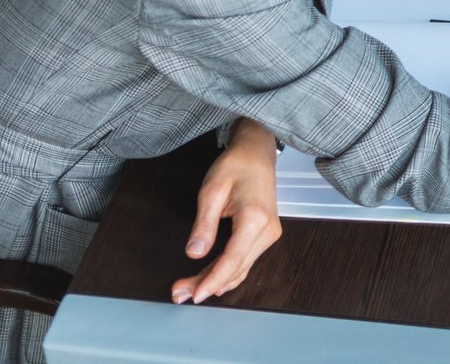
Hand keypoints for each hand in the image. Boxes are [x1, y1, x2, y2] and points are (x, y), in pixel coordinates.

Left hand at [171, 119, 281, 305]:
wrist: (257, 153)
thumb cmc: (236, 166)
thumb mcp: (212, 191)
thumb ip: (204, 224)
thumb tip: (194, 253)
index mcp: (255, 219)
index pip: (232, 260)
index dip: (212, 280)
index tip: (194, 295)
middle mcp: (268, 231)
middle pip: (235, 268)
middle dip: (207, 283)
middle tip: (179, 293)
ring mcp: (270, 234)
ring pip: (240, 268)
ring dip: (215, 280)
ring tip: (188, 289)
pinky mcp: (265, 235)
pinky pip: (245, 260)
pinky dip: (227, 272)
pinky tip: (211, 281)